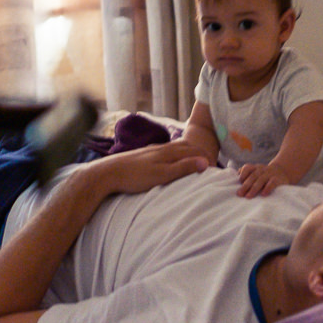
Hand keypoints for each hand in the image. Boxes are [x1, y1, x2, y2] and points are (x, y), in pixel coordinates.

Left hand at [87, 142, 208, 196]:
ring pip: (176, 147)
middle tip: (209, 161)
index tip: (215, 167)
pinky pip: (166, 151)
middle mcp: (162, 148)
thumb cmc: (135, 176)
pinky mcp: (144, 155)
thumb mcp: (162, 175)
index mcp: (168, 151)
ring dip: (188, 151)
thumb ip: (183, 168)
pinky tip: (172, 160)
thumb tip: (205, 162)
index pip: (194, 150)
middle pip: (186, 145)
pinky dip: (177, 154)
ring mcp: (152, 151)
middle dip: (199, 151)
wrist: (107, 173)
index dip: (206, 157)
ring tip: (194, 159)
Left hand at [237, 162, 289, 197]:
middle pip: (253, 176)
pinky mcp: (278, 179)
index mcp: (255, 167)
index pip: (247, 168)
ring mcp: (270, 174)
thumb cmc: (265, 175)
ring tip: (248, 196)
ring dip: (254, 188)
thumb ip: (247, 175)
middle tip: (239, 194)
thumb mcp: (256, 172)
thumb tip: (234, 180)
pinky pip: (272, 183)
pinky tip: (263, 194)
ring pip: (261, 180)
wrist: (283, 171)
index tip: (239, 182)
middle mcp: (262, 169)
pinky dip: (267, 188)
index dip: (243, 174)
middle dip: (245, 185)